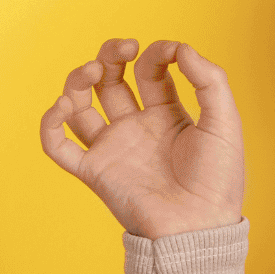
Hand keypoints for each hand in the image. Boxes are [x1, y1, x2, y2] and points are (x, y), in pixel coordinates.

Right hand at [40, 38, 245, 238]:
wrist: (200, 226)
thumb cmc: (219, 180)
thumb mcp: (224, 122)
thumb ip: (210, 80)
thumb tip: (181, 47)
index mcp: (169, 115)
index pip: (151, 71)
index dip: (156, 53)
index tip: (168, 51)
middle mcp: (137, 128)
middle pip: (111, 81)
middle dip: (111, 56)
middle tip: (123, 47)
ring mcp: (114, 147)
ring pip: (80, 106)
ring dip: (77, 81)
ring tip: (91, 70)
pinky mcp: (95, 169)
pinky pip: (58, 146)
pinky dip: (50, 122)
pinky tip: (64, 104)